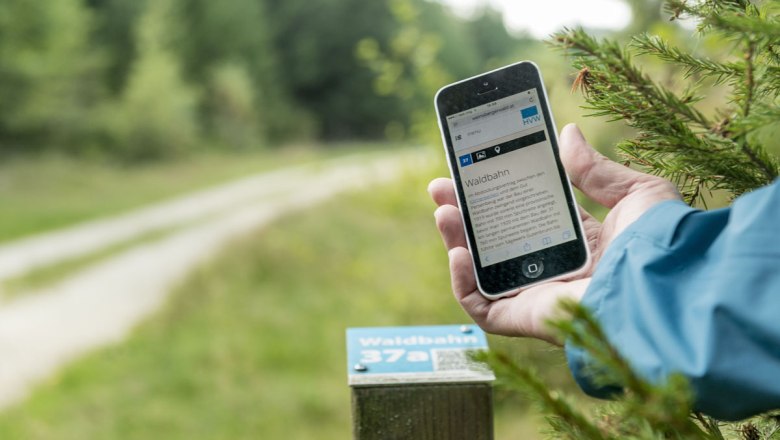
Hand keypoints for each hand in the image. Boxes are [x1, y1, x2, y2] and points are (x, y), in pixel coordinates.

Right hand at [428, 124, 680, 343]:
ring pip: (483, 273)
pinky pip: (483, 308)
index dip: (498, 194)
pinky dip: (462, 284)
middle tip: (442, 188)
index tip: (474, 169)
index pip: (527, 217)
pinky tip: (458, 253)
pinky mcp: (528, 318)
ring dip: (456, 242)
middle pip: (496, 242)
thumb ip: (595, 170)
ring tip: (443, 211)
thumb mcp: (634, 194)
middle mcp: (557, 270)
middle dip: (466, 214)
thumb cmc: (660, 243)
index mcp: (582, 243)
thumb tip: (567, 134)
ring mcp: (539, 295)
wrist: (664, 286)